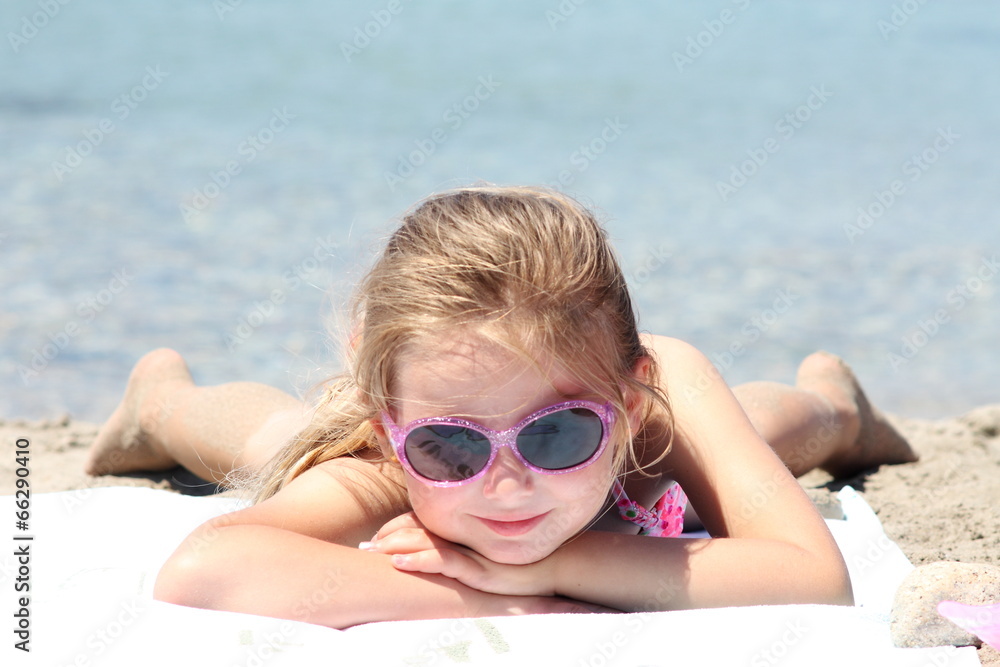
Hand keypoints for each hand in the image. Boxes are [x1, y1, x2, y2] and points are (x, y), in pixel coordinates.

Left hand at [360, 512, 556, 596]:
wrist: (555, 566)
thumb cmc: (521, 561)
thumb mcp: (488, 552)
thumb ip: (466, 546)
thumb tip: (440, 552)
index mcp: (464, 528)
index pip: (422, 521)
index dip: (396, 526)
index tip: (376, 537)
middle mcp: (464, 533)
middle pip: (417, 527)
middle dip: (388, 535)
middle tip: (365, 547)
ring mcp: (470, 549)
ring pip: (425, 541)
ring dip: (395, 545)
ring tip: (372, 551)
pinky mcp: (477, 567)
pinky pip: (443, 561)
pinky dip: (419, 560)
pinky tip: (398, 562)